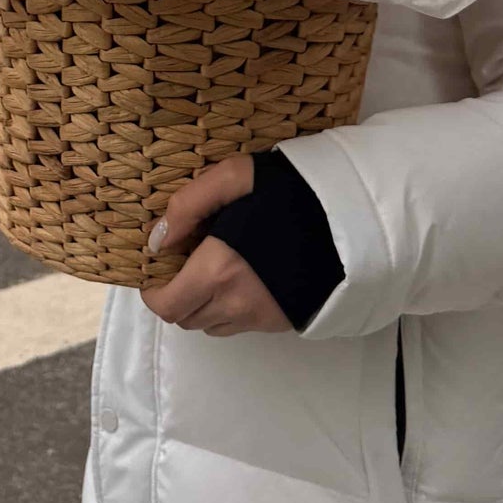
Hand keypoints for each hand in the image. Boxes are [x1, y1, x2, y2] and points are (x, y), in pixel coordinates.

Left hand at [140, 154, 291, 337]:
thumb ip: (188, 205)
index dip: (153, 293)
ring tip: (215, 268)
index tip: (157, 269)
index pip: (167, 306)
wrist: (350, 216)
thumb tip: (157, 240)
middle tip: (185, 262)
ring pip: (212, 325)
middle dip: (177, 295)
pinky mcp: (280, 322)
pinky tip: (243, 276)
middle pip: (186, 319)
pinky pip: (240, 325)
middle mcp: (235, 302)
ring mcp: (260, 317)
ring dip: (203, 303)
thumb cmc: (289, 191)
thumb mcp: (234, 177)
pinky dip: (229, 308)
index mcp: (218, 269)